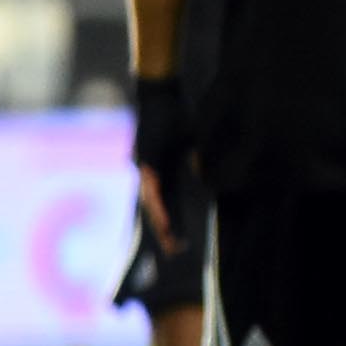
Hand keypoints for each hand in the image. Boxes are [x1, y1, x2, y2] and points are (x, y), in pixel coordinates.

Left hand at [130, 76, 193, 247]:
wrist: (158, 94)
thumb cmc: (178, 116)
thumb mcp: (194, 141)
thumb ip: (200, 159)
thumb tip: (202, 172)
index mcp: (166, 175)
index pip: (172, 205)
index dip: (175, 226)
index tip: (182, 247)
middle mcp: (151, 173)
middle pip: (159, 206)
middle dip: (166, 229)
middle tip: (174, 251)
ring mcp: (145, 163)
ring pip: (152, 193)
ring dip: (159, 213)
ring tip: (166, 232)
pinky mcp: (143, 150)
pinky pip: (149, 171)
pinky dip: (153, 186)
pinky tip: (156, 200)